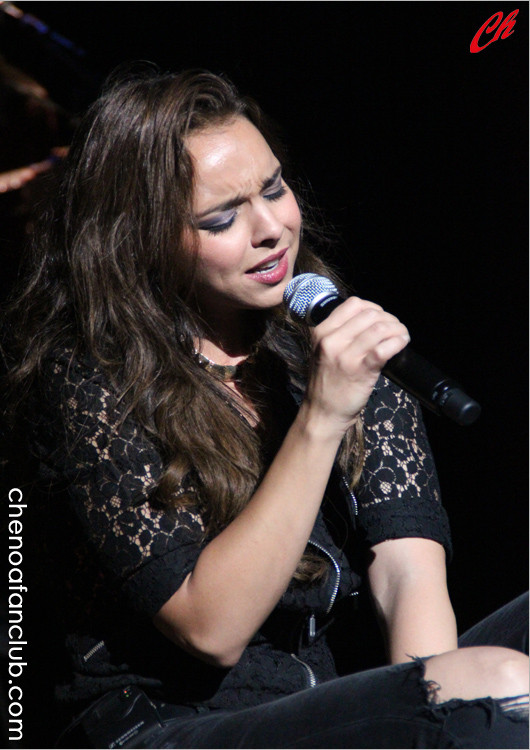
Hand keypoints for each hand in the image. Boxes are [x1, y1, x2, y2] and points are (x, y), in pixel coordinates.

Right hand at [304, 297, 409, 435]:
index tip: (381, 318)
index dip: (373, 307)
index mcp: (322, 332)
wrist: (323, 413)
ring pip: (379, 328)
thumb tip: (372, 320)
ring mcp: (345, 356)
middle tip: (396, 329)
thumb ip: (340, 334)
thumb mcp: (323, 351)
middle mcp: (331, 341)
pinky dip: (397, 342)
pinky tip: (401, 344)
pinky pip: (384, 348)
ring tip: (402, 336)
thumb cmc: (327, 383)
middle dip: (389, 318)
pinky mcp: (360, 371)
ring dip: (397, 329)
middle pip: (369, 314)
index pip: (353, 304)